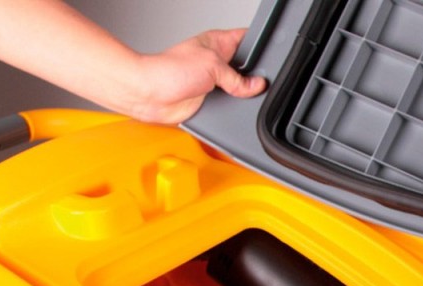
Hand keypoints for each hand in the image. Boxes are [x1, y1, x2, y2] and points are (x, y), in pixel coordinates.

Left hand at [133, 29, 266, 124]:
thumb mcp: (212, 66)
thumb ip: (237, 77)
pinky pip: (230, 105)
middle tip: (257, 81)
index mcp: (217, 43)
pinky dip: (233, 108)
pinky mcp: (210, 101)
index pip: (246, 38)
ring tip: (241, 94)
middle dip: (254, 76)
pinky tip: (232, 106)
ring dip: (242, 95)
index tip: (270, 56)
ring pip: (239, 89)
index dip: (260, 46)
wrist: (151, 95)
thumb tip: (256, 84)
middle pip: (247, 68)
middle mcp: (216, 62)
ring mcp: (214, 82)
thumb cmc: (170, 70)